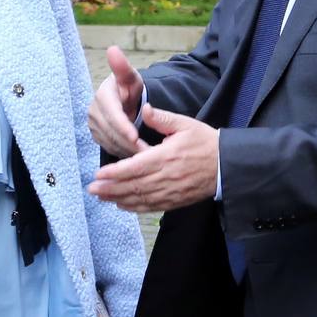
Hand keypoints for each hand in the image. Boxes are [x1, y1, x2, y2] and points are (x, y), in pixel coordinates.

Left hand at [87, 104, 217, 212]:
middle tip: (91, 189)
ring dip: (118, 199)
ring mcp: (170, 192)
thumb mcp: (185, 124)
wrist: (225, 165)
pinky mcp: (175, 201)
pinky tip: (121, 205)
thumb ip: (162, 118)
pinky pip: (151, 207)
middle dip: (110, 188)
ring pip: (140, 198)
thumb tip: (146, 109)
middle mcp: (166, 177)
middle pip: (133, 186)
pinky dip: (134, 207)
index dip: (115, 172)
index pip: (135, 167)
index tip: (99, 174)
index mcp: (166, 157)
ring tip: (101, 197)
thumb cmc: (205, 142)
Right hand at [88, 46, 146, 158]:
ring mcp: (93, 125)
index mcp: (102, 97)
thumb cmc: (128, 87)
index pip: (112, 115)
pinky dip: (123, 152)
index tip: (136, 137)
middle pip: (111, 132)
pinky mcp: (96, 135)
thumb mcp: (129, 76)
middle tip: (147, 152)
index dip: (123, 127)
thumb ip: (122, 66)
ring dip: (127, 149)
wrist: (122, 98)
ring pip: (110, 142)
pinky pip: (109, 147)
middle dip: (129, 142)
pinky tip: (136, 154)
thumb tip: (113, 49)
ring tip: (145, 155)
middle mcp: (94, 112)